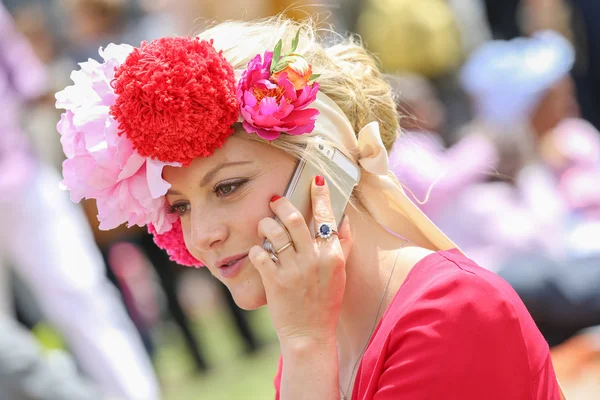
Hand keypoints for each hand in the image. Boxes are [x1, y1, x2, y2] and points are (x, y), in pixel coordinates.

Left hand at [248, 176, 352, 344]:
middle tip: (274, 200)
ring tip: (263, 225)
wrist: (310, 334)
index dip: (320, 195)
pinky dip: (256, 250)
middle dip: (281, 204)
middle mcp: (314, 259)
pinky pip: (260, 255)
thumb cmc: (325, 301)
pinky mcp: (275, 282)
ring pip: (274, 233)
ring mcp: (294, 270)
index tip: (315, 179)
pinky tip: (258, 252)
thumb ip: (343, 244)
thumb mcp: (340, 272)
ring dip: (265, 224)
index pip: (326, 217)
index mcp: (332, 255)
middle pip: (294, 219)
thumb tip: (343, 218)